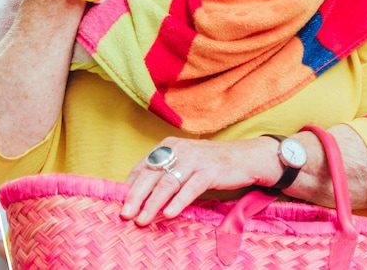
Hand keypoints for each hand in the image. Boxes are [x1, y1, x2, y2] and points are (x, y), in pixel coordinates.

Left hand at [120, 137, 276, 225]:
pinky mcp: (209, 171)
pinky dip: (177, 202)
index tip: (121, 202)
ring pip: (167, 183)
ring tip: (143, 219)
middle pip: (150, 175)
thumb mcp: (184, 163)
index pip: (141, 167)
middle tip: (125, 214)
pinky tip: (168, 213)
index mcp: (167, 147)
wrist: (246, 158)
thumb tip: (143, 196)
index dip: (130, 185)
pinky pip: (189, 189)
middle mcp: (178, 150)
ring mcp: (193, 160)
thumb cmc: (211, 164)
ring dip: (152, 204)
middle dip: (135, 196)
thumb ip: (166, 174)